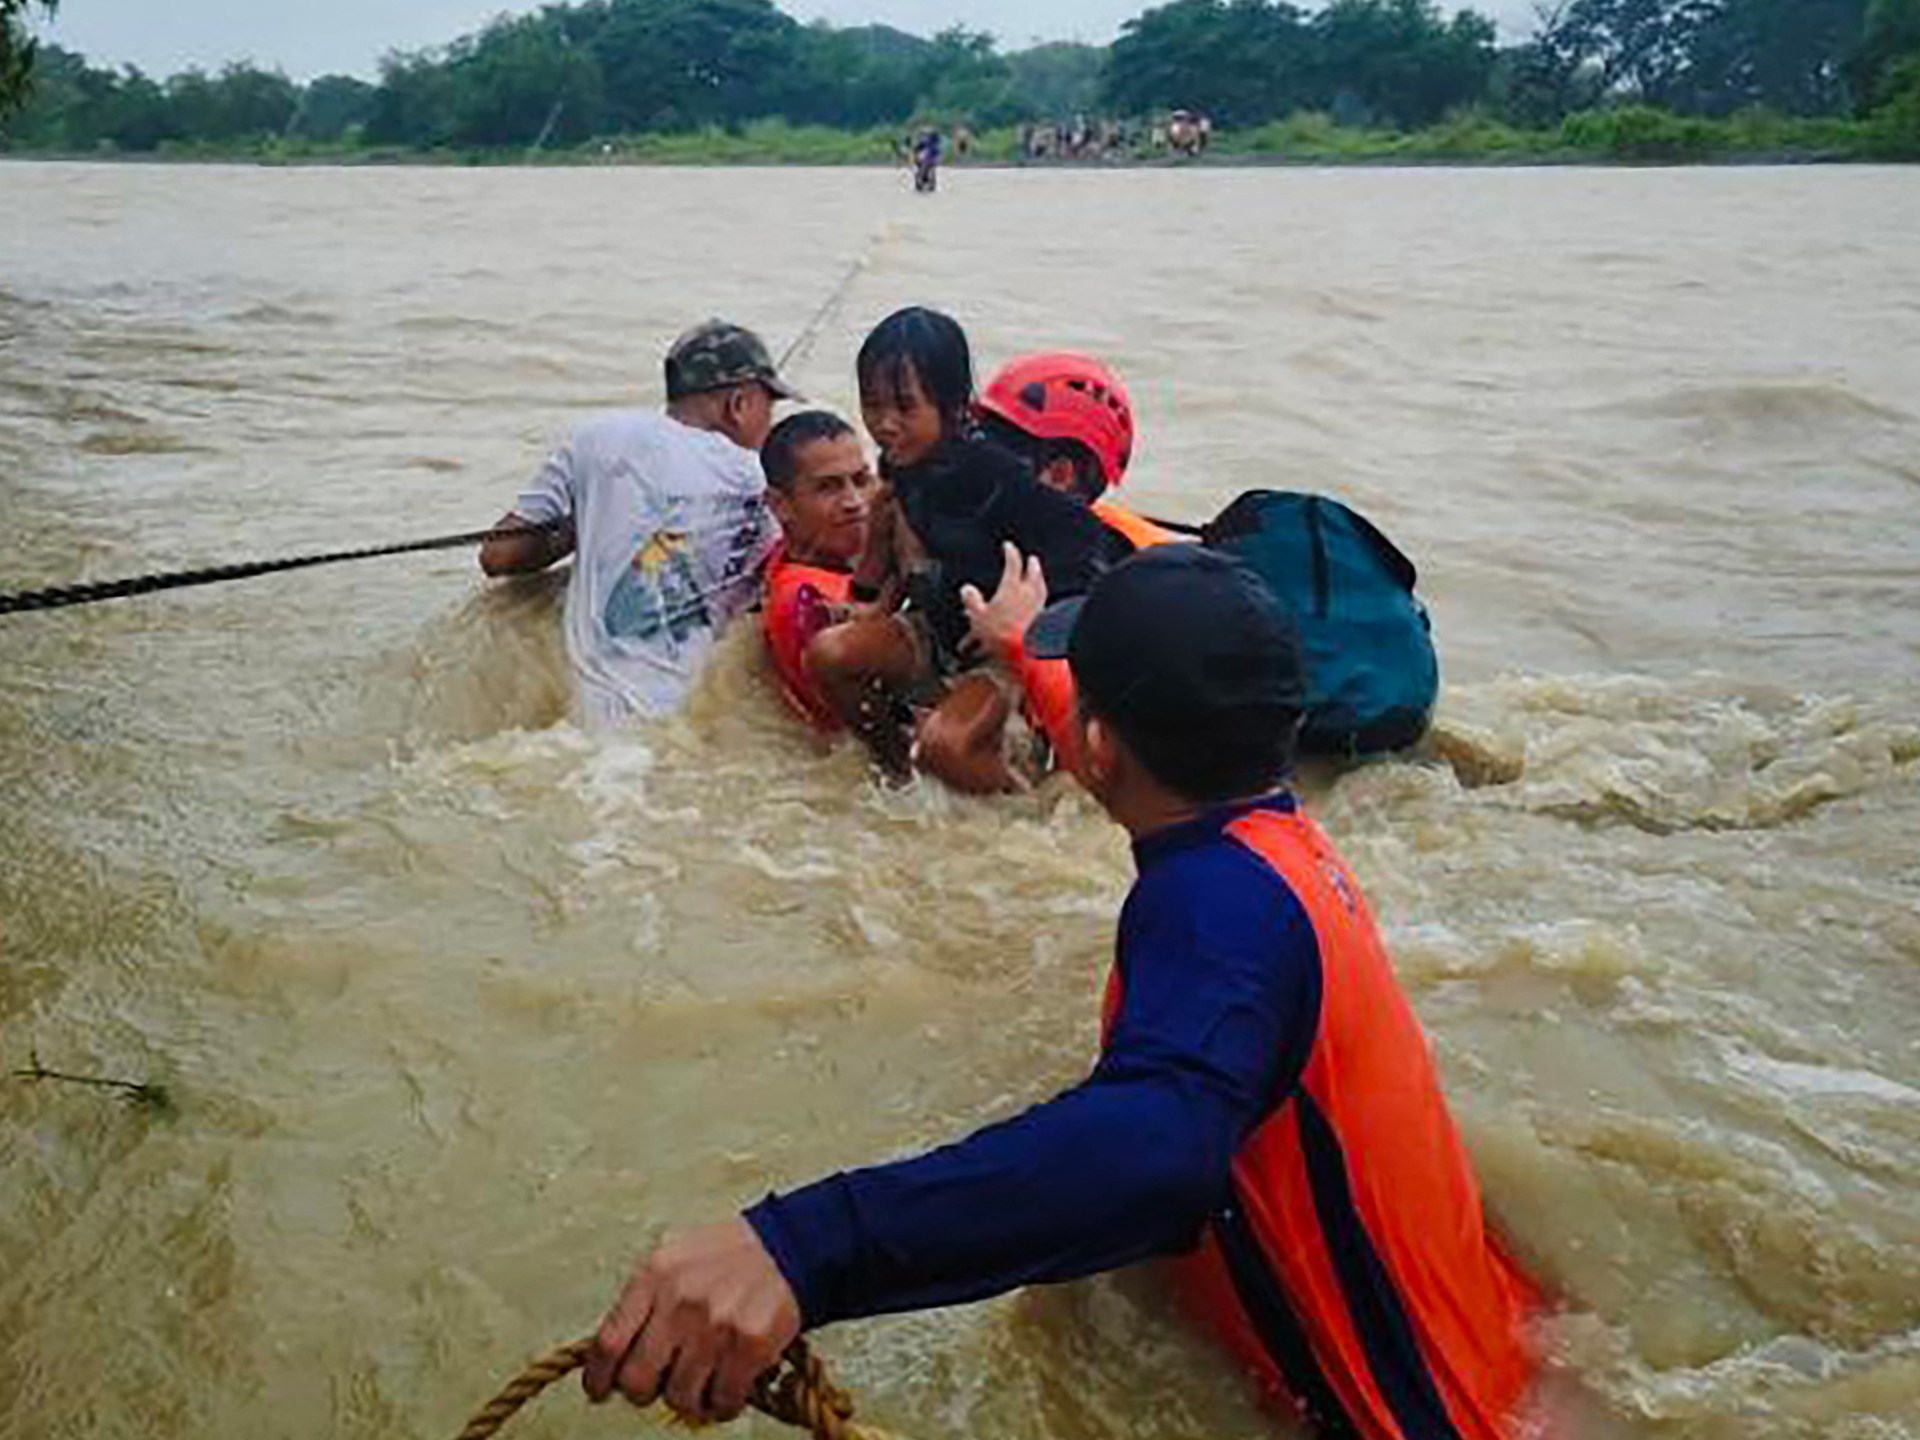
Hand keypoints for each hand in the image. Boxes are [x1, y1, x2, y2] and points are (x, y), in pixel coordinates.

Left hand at [582, 1217, 801, 1423]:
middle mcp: (680, 1301)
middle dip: (643, 1391)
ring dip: (687, 1399)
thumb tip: (610, 1354)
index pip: (608, 1343)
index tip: (599, 1390)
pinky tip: (726, 1388)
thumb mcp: (671, 1258)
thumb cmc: (724, 1255)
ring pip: (679, 1397)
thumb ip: (641, 1299)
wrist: (787, 1246)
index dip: (598, 1378)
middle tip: (658, 1383)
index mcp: (654, 1275)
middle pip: (637, 1380)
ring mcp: (715, 1326)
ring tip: (699, 1382)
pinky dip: (721, 1405)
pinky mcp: (750, 1346)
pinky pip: (722, 1400)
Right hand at [961, 542, 1048, 661]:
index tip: (1008, 546)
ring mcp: (1039, 606)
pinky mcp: (1045, 620)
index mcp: (1012, 587)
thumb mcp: (978, 617)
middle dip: (1032, 565)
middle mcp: (1029, 593)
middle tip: (1032, 559)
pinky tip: (1039, 604)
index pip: (1013, 563)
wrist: (1026, 653)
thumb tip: (967, 589)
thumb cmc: (1000, 634)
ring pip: (1041, 588)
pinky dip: (1041, 599)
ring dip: (1040, 580)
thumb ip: (972, 601)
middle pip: (1033, 573)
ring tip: (1038, 579)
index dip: (1011, 553)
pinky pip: (1044, 604)